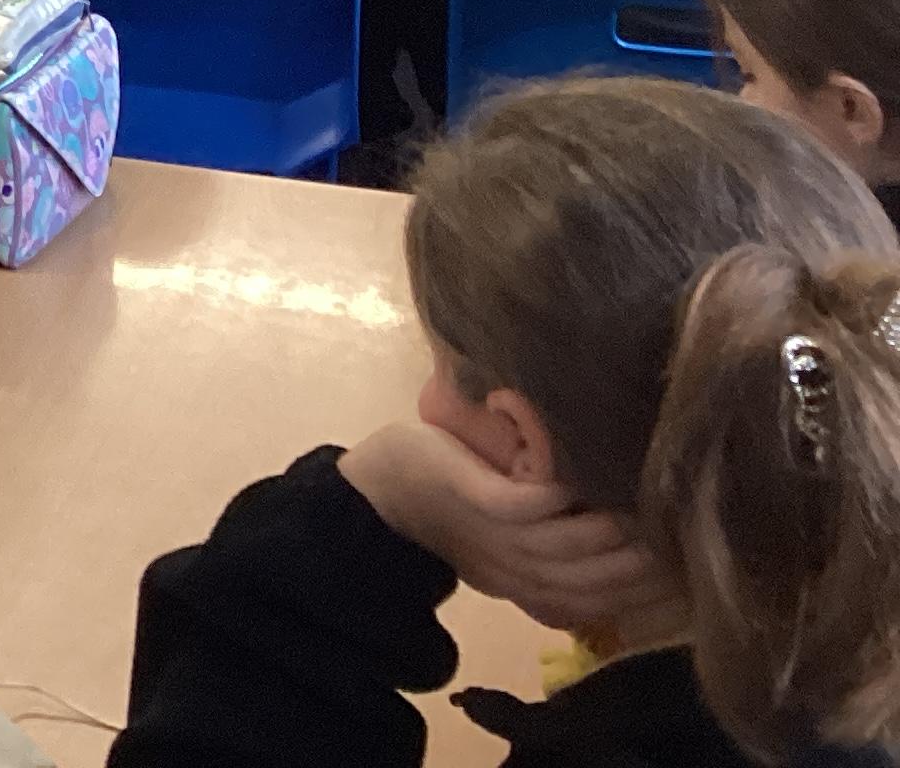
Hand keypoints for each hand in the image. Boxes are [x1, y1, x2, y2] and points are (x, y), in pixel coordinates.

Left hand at [338, 421, 676, 629]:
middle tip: (690, 533)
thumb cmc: (455, 503)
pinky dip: (563, 490)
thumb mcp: (510, 544)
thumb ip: (560, 554)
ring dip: (614, 530)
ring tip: (653, 505)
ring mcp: (499, 535)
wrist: (379, 490)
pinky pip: (530, 502)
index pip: (602, 602)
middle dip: (646, 563)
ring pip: (570, 546)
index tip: (695, 571)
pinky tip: (591, 473)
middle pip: (596, 581)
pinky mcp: (478, 496)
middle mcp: (520, 571)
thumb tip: (628, 551)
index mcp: (531, 586)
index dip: (650, 592)